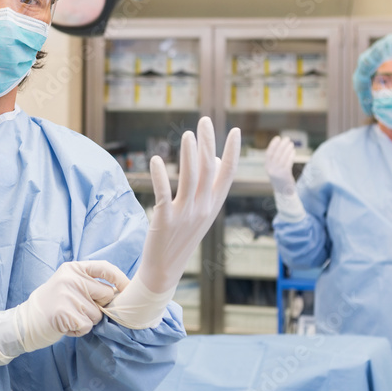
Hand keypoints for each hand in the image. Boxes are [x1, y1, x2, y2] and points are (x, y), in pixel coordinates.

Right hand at [0, 261, 128, 365]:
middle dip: (99, 307)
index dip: (120, 279)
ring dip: (86, 321)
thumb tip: (120, 293)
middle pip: (106, 295)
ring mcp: (67, 295)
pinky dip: (78, 330)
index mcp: (73, 268)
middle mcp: (71, 278)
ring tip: (68, 318)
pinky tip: (65, 326)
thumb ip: (88, 284)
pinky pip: (87, 326)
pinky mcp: (65, 313)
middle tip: (80, 311)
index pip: (105, 268)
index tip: (128, 290)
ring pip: (97, 314)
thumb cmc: (51, 305)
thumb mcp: (67, 285)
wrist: (24, 322)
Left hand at [136, 117, 240, 295]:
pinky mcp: (164, 220)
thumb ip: (208, 187)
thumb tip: (213, 159)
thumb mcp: (201, 213)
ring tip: (188, 135)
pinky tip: (156, 160)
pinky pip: (164, 193)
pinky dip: (160, 175)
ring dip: (189, 154)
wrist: (164, 270)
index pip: (228, 175)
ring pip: (190, 179)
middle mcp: (203, 208)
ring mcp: (185, 215)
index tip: (234, 130)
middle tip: (204, 120)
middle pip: (209, 170)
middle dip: (208, 144)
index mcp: (213, 205)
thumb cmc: (181, 236)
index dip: (232, 152)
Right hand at [264, 135, 295, 194]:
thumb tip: (281, 146)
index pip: (269, 153)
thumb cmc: (280, 178)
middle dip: (282, 145)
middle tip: (287, 138)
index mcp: (267, 166)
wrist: (283, 191)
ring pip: (283, 157)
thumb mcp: (274, 169)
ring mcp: (277, 172)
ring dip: (287, 149)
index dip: (273, 145)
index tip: (278, 138)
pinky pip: (288, 162)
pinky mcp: (284, 174)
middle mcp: (271, 169)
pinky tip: (293, 151)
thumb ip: (275, 160)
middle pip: (276, 154)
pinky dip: (291, 156)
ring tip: (291, 144)